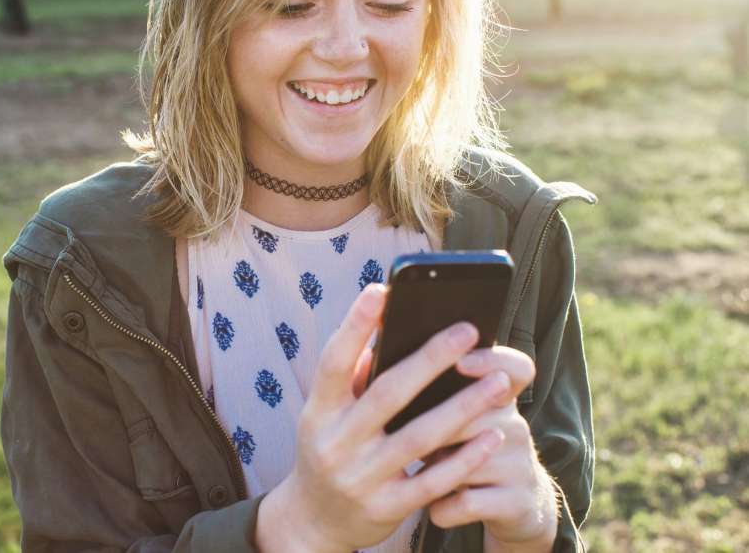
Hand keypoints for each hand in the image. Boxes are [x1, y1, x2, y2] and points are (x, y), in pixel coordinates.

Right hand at [255, 284, 513, 552]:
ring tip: (499, 382)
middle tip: (467, 330)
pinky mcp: (387, 507)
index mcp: (319, 411)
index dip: (355, 326)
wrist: (312, 520)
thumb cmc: (329, 447)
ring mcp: (361, 477)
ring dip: (463, 407)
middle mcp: (335, 442)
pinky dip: (465, 458)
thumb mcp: (326, 413)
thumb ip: (352, 378)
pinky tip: (493, 435)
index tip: (381, 290)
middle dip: (430, 360)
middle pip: (387, 395)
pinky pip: (433, 481)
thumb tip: (384, 333)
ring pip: (420, 437)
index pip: (334, 362)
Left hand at [422, 346, 558, 550]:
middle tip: (404, 429)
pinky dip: (444, 508)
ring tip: (415, 470)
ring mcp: (518, 465)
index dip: (491, 361)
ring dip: (437, 467)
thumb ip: (423, 387)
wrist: (511, 504)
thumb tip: (368, 359)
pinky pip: (468, 502)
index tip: (459, 362)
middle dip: (441, 423)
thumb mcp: (452, 414)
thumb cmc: (462, 446)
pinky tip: (432, 508)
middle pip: (480, 414)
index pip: (514, 367)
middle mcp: (513, 426)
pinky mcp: (515, 503)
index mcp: (496, 397)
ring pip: (471, 461)